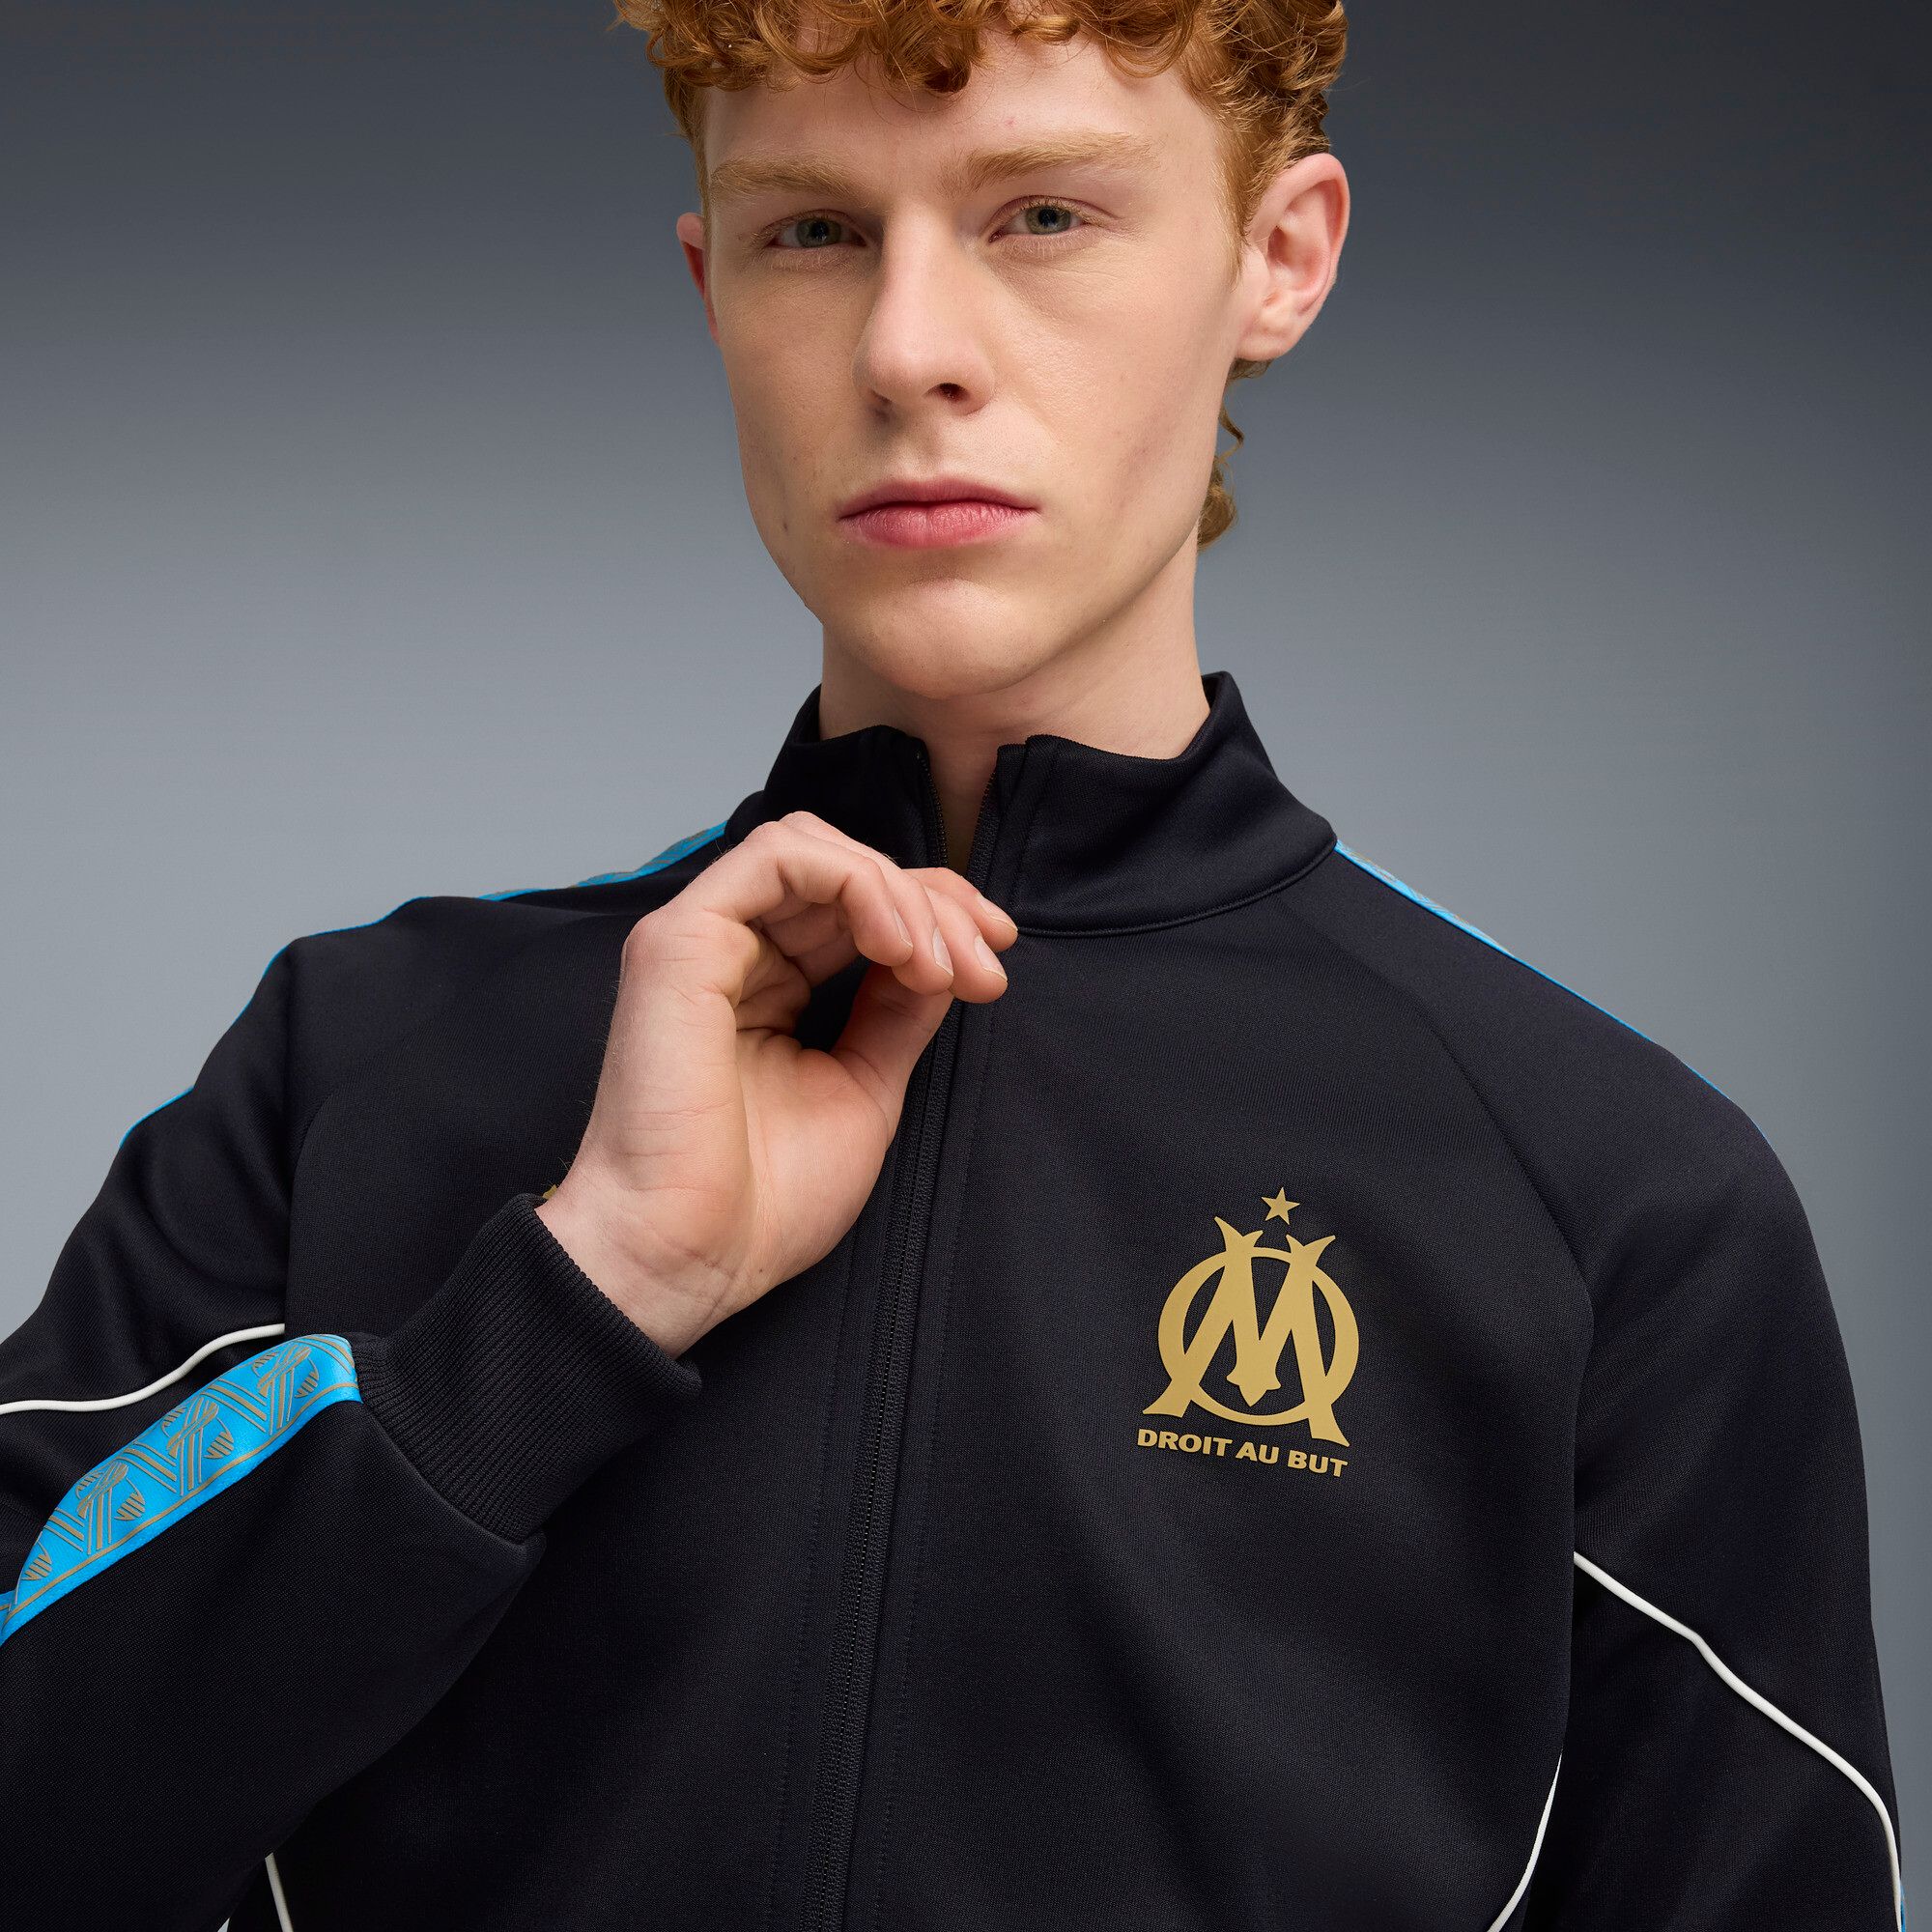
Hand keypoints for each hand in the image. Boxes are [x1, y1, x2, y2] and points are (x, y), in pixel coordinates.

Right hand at [534, 810, 1016, 1354]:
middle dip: (934, 904)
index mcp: (768, 985)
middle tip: (983, 969)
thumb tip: (944, 956)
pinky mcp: (679, 942)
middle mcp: (732, 952)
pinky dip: (855, 884)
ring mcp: (701, 940)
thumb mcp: (864, 1086)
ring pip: (814, 848)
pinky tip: (896, 946)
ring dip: (897, 893)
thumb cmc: (763, 1201)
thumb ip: (896, 1011)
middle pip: (844, 869)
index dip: (937, 914)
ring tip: (937, 967)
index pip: (855, 906)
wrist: (693, 1260)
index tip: (996, 961)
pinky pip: (778, 859)